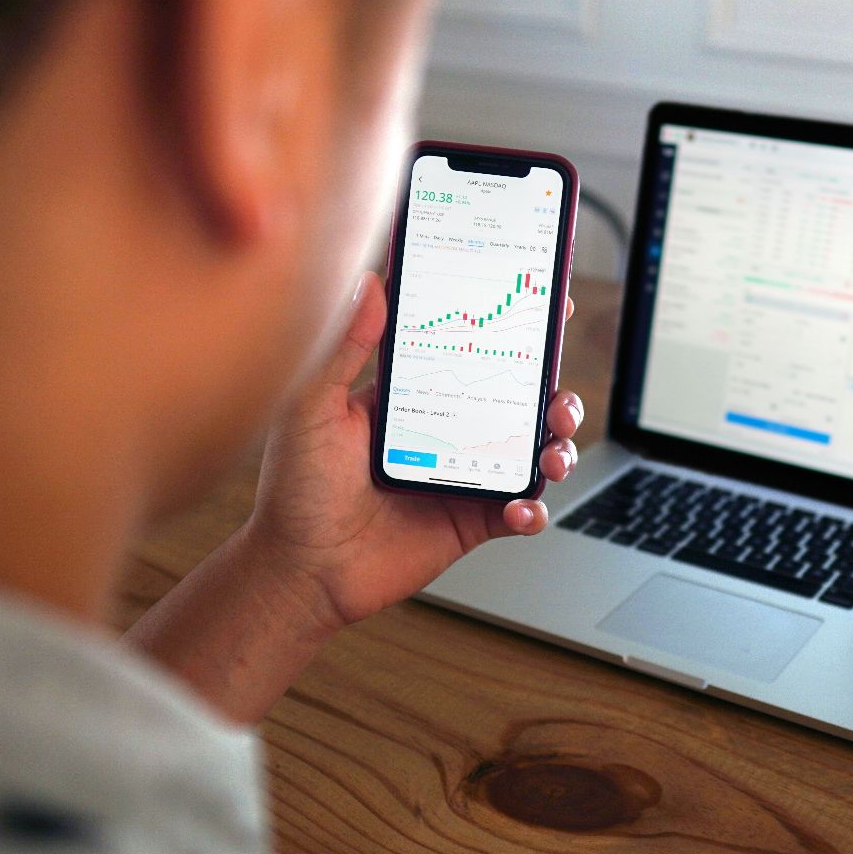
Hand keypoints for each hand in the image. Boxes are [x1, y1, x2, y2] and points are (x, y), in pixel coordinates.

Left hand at [248, 271, 582, 631]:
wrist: (301, 571)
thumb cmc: (295, 489)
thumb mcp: (312, 406)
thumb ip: (344, 346)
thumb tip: (369, 282)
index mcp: (413, 393)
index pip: (471, 347)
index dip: (510, 327)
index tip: (543, 305)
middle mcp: (446, 429)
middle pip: (519, 398)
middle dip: (553, 390)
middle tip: (557, 394)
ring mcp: (462, 474)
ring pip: (532, 450)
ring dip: (557, 446)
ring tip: (553, 453)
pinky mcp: (471, 520)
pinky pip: (520, 510)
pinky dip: (532, 509)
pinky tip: (520, 508)